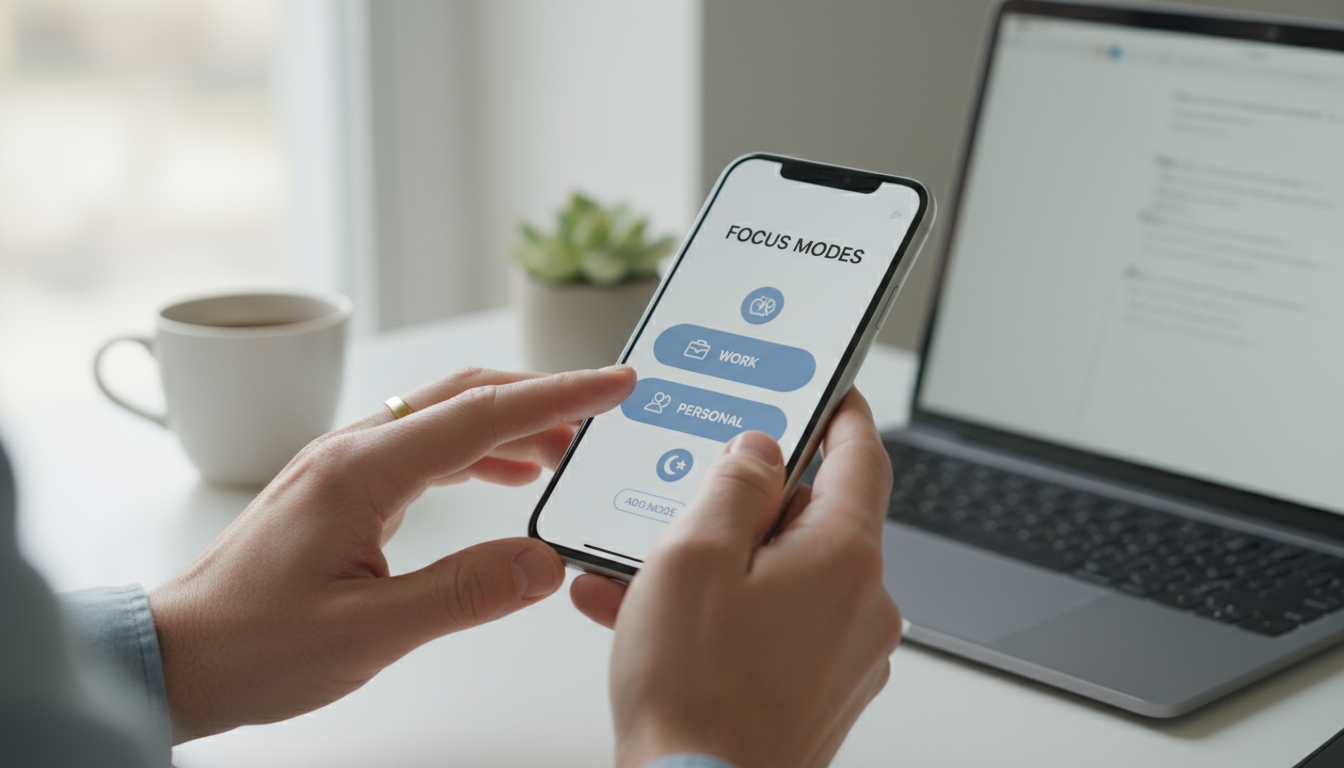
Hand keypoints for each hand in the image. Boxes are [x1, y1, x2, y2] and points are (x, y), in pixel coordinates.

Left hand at [149, 365, 635, 742]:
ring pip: (446, 421)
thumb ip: (464, 594)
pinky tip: (506, 477)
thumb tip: (545, 562)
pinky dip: (479, 454)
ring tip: (570, 451)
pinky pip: (426, 452)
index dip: (558, 397)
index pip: (480, 415)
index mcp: (360, 471)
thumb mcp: (368, 632)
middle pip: (465, 397)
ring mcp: (346, 469)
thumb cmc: (250, 645)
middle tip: (607, 405)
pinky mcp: (345, 492)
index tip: (615, 385)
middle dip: (543, 397)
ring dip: (513, 427)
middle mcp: (352, 453)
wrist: (177, 658)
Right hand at [571, 389, 901, 767]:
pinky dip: (727, 612)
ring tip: (645, 576)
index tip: (829, 388)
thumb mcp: (693, 556)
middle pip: (816, 518)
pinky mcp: (820, 691)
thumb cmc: (694, 697)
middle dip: (748, 504)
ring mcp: (846, 655)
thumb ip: (734, 483)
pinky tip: (659, 620)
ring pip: (786, 576)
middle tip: (691, 501)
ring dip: (722, 565)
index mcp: (845, 558)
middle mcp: (863, 606)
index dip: (841, 411)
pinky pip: (777, 625)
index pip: (862, 455)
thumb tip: (759, 451)